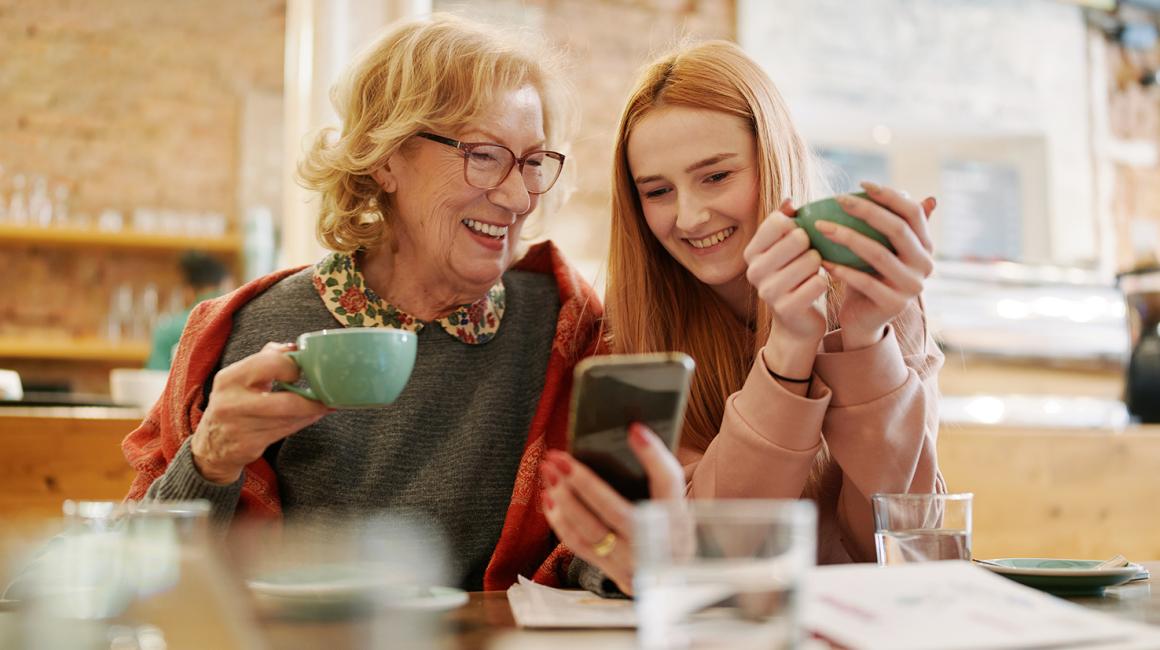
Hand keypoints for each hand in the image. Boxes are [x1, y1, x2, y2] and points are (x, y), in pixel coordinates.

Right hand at [190, 342, 332, 483]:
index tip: (302, 369)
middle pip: (285, 401)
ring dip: (312, 411)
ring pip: (289, 419)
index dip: (293, 366)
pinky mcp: (249, 445)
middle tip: (325, 393)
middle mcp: (231, 402)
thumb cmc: (234, 402)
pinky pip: (285, 431)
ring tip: (326, 404)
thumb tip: (296, 346)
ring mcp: (240, 427)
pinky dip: (303, 422)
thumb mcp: (241, 376)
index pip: (270, 364)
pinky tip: (313, 415)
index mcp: (230, 378)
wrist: (212, 444)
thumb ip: (267, 357)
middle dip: (310, 399)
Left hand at [542, 423, 684, 594]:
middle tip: (560, 457)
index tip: (634, 429)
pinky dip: (561, 521)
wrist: (677, 577)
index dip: (653, 456)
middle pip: (617, 512)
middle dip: (584, 482)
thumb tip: (623, 437)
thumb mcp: (673, 504)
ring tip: (549, 471)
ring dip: (565, 499)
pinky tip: (550, 497)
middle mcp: (659, 545)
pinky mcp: (614, 573)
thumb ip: (655, 478)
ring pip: (592, 531)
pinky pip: (581, 546)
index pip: (668, 483)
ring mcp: (634, 562)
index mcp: (680, 517)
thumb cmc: (670, 526)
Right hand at [744, 199, 827, 381]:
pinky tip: (816, 289)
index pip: (778, 221)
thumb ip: (785, 223)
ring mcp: (768, 291)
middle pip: (798, 238)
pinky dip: (824, 282)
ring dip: (820, 265)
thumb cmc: (794, 278)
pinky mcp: (786, 308)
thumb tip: (790, 201)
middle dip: (812, 246)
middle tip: (810, 258)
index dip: (798, 225)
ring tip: (812, 273)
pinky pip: (819, 281)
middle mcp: (754, 270)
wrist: (796, 323)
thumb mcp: (785, 250)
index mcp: (752, 252)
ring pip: (811, 259)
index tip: (800, 238)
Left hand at [814, 183, 936, 349]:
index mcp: (925, 246)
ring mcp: (912, 287)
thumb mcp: (878, 247)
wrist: (863, 319)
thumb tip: (887, 189)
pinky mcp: (894, 304)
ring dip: (847, 236)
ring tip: (821, 226)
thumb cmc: (868, 275)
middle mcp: (925, 265)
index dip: (890, 195)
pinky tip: (822, 259)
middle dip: (866, 210)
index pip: (913, 212)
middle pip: (897, 229)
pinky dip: (841, 269)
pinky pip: (864, 281)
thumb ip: (885, 223)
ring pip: (878, 254)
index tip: (861, 183)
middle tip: (838, 199)